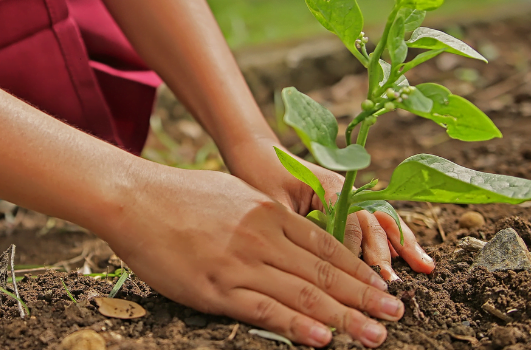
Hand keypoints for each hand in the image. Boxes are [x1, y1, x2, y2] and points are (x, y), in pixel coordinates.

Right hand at [99, 164, 404, 347]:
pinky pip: (264, 310)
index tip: (383, 286)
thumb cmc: (180, 195)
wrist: (134, 198)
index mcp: (269, 213)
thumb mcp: (234, 194)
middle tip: (396, 315)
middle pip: (324, 273)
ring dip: (345, 317)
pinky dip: (297, 326)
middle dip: (364, 297)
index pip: (326, 247)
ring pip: (303, 295)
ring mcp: (240, 263)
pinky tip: (323, 338)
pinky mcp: (215, 288)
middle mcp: (263, 237)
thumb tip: (291, 231)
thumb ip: (266, 215)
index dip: (359, 270)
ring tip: (375, 334)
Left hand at [221, 136, 434, 280]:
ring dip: (403, 245)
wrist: (258, 153)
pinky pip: (376, 221)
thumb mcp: (272, 203)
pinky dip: (395, 239)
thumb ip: (295, 226)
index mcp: (329, 186)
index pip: (351, 222)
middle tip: (393, 283)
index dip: (355, 251)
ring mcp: (350, 195)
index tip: (359, 278)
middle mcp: (346, 189)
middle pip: (372, 222)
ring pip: (382, 221)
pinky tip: (411, 256)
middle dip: (385, 254)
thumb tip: (310, 262)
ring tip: (425, 268)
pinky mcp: (348, 203)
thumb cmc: (260, 177)